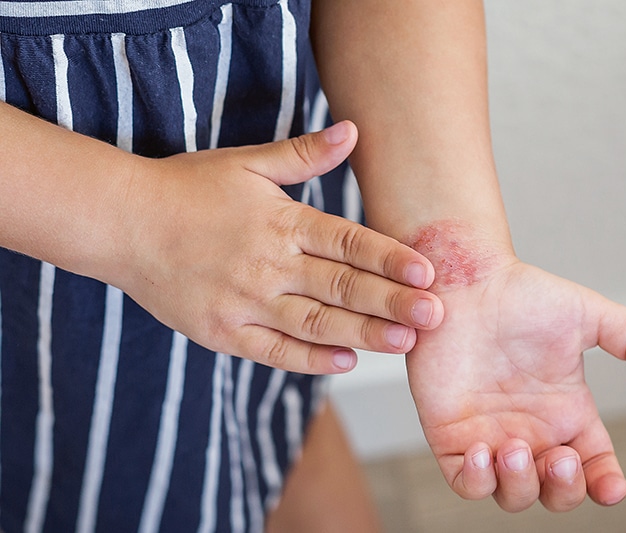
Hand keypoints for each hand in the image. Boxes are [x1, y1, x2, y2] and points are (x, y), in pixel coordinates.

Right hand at [112, 121, 442, 373]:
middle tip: (435, 316)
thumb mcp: (247, 164)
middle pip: (340, 287)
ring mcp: (243, 301)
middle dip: (392, 303)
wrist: (121, 223)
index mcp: (281, 222)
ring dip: (362, 335)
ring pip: (314, 323)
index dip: (389, 259)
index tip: (427, 272)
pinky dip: (308, 358)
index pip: (347, 243)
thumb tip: (353, 131)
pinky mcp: (221, 331)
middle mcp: (267, 264)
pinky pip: (272, 351)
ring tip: (404, 343)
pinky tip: (343, 362)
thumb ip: (304, 155)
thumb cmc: (188, 189)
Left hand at [405, 224, 625, 511]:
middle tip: (560, 456)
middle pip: (556, 491)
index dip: (606, 485)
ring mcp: (490, 436)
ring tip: (515, 448)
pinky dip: (476, 481)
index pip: (595, 467)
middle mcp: (532, 431)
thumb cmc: (523, 295)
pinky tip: (482, 453)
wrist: (467, 280)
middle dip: (564, 489)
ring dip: (520, 486)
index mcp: (567, 413)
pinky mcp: (450, 435)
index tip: (612, 486)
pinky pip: (464, 481)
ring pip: (512, 495)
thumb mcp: (588, 314)